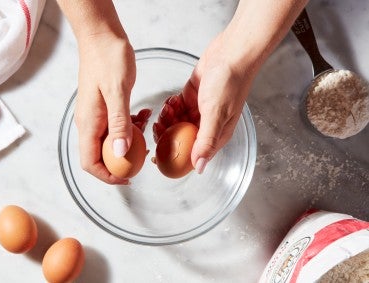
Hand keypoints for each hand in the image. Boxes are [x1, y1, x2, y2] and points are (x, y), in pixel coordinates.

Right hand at [74, 33, 141, 183]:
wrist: (101, 36)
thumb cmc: (108, 59)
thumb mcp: (118, 91)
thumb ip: (119, 124)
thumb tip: (121, 153)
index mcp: (88, 123)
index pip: (90, 163)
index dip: (107, 176)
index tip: (127, 178)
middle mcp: (89, 123)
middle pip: (101, 156)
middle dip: (122, 160)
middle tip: (143, 155)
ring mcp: (96, 115)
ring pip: (111, 141)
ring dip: (130, 141)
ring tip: (146, 128)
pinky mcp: (104, 107)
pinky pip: (116, 126)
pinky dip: (131, 126)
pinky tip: (143, 115)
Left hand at [153, 32, 252, 173]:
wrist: (231, 53)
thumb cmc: (229, 83)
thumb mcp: (216, 115)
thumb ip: (206, 141)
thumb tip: (199, 167)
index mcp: (217, 135)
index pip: (194, 154)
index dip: (176, 156)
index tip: (160, 153)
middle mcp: (207, 125)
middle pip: (181, 139)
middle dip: (168, 134)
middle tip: (159, 126)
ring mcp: (199, 111)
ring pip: (176, 123)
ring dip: (169, 118)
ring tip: (169, 108)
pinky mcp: (192, 97)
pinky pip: (176, 107)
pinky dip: (171, 105)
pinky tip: (172, 100)